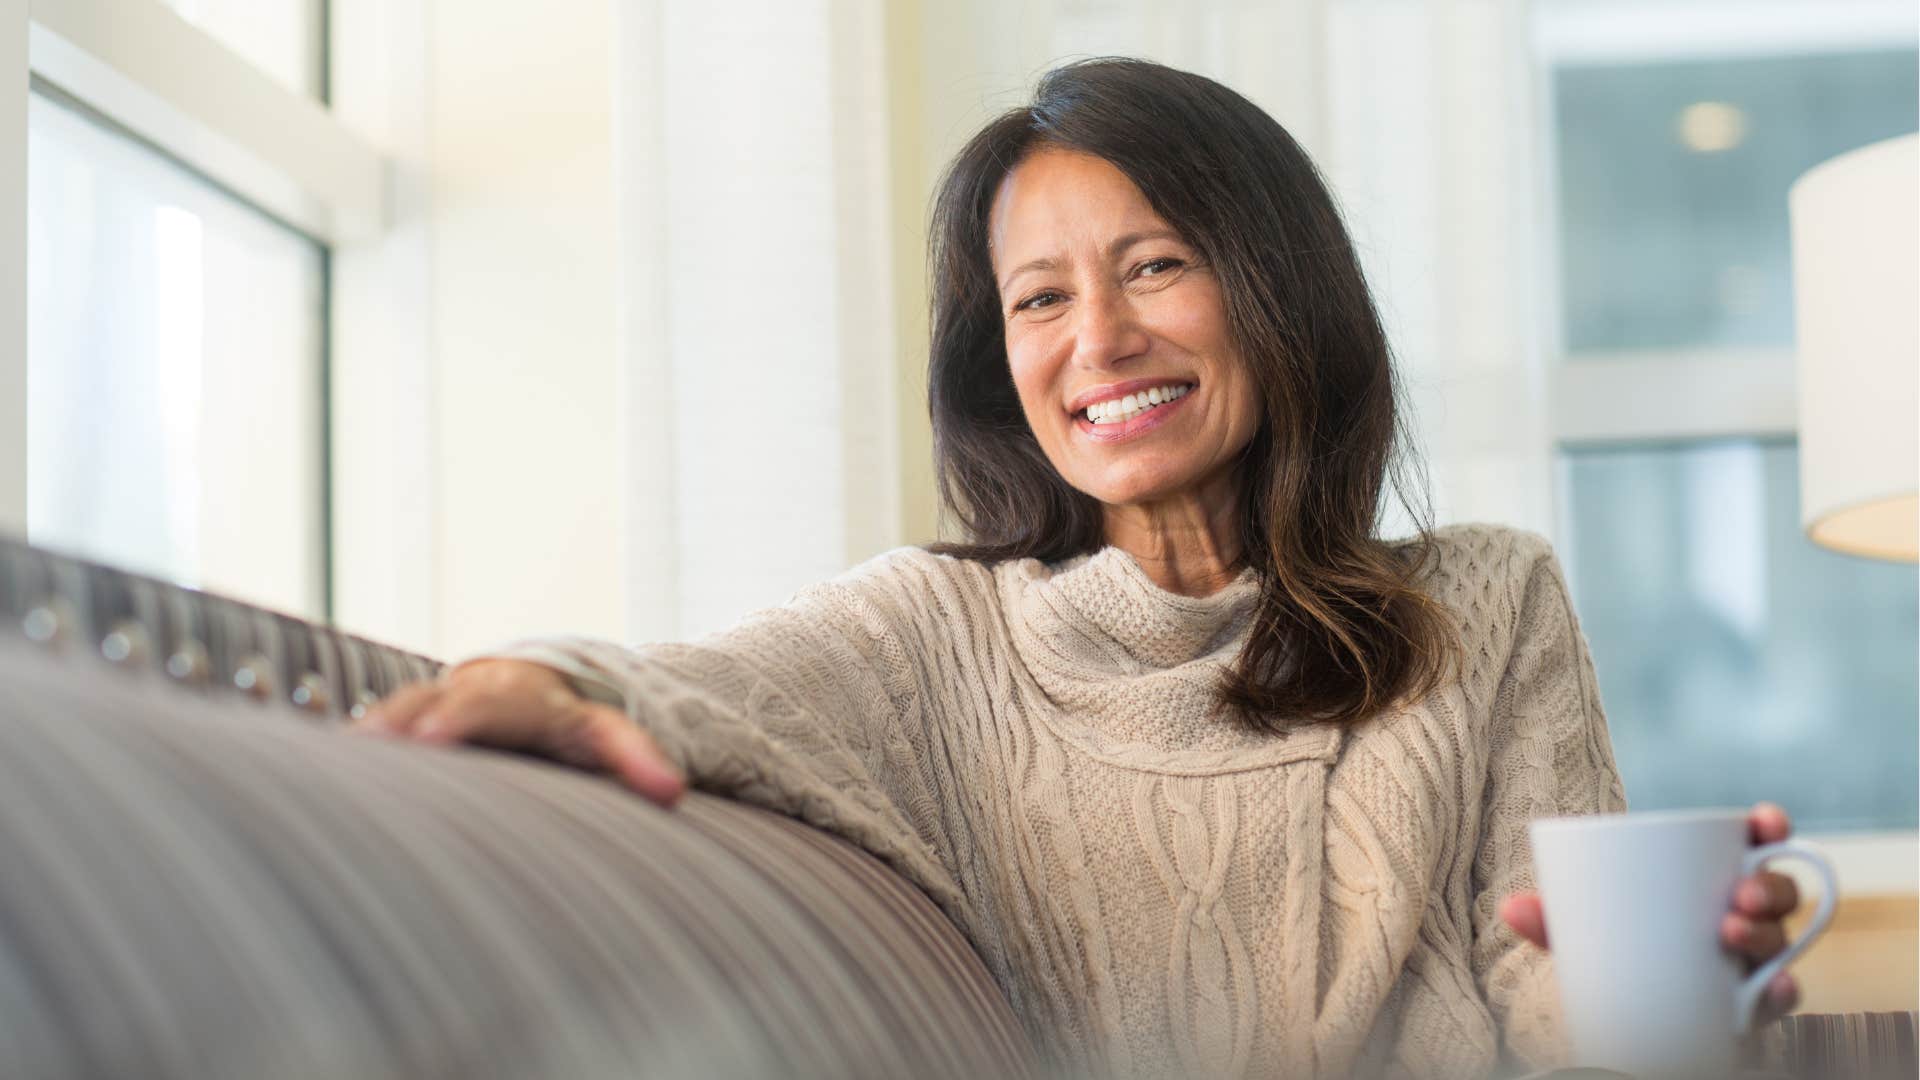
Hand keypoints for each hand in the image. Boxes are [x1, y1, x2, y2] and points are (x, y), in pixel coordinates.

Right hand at [348, 659, 686, 806]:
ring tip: (326, 766)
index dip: (459, 720)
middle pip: (433, 704)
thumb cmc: (572, 724)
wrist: (535, 686)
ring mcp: (436, 702)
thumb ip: (636, 757)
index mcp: (523, 696)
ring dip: (367, 738)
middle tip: (366, 749)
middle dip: (399, 725)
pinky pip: (378, 730)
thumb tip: (672, 791)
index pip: (492, 705)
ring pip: (396, 712)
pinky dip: (352, 750)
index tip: (428, 742)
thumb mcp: (606, 735)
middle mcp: (471, 692)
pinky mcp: (410, 719)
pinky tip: (310, 778)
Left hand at [1498, 802, 1802, 1027]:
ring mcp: (1753, 960)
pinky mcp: (1753, 1003)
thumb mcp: (1583, 932)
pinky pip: (1778, 996)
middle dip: (1767, 888)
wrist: (1627, 1024)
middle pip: (1777, 894)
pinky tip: (1771, 985)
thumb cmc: (1616, 956)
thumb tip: (1509, 908)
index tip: (1765, 822)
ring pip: (1780, 941)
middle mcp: (1744, 917)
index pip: (1753, 847)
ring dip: (1766, 933)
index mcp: (1712, 881)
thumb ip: (1553, 919)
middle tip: (1736, 897)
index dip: (1769, 828)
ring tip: (1730, 932)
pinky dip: (1780, 990)